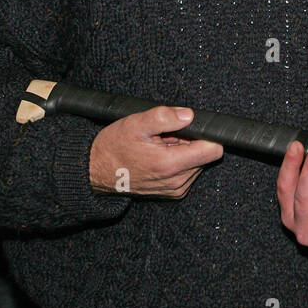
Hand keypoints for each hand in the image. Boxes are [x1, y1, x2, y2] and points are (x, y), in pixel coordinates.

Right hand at [88, 105, 222, 196]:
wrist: (95, 171)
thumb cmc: (114, 147)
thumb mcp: (136, 124)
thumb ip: (164, 117)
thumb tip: (189, 115)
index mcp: (171, 164)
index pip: (213, 150)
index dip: (205, 135)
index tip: (189, 128)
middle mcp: (177, 181)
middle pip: (205, 155)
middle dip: (190, 142)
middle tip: (165, 137)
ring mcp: (176, 189)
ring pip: (197, 163)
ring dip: (183, 152)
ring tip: (159, 147)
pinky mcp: (173, 193)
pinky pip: (187, 172)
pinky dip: (177, 162)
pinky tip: (159, 157)